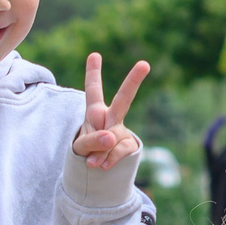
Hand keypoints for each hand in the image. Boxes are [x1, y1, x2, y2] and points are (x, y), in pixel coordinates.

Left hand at [71, 54, 149, 169]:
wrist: (98, 169)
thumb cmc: (87, 150)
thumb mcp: (81, 146)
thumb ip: (91, 141)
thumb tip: (110, 138)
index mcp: (95, 112)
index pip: (94, 90)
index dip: (93, 73)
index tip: (94, 54)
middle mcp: (111, 118)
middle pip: (123, 99)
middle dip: (133, 81)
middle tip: (144, 64)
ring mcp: (122, 131)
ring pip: (114, 138)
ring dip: (100, 153)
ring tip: (93, 162)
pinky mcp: (130, 144)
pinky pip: (119, 151)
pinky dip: (109, 160)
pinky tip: (103, 166)